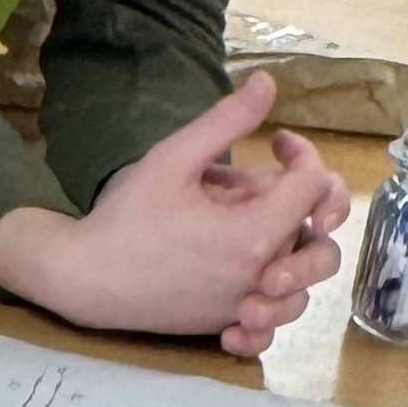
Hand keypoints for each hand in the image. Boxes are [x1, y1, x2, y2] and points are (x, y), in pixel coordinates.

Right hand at [0, 72, 350, 356]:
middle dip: (307, 209)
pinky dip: (270, 307)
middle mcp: (261, 275)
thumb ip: (226, 121)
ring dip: (290, 254)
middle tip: (269, 192)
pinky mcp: (227, 324)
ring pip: (303, 285)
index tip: (276, 141)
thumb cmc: (125, 216)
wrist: (84, 277)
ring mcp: (245, 305)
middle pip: (323, 241)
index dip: (302, 154)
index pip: (314, 186)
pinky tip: (248, 290)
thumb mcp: (172, 159)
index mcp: (255, 231)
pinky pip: (272, 325)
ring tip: (251, 230)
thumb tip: (267, 81)